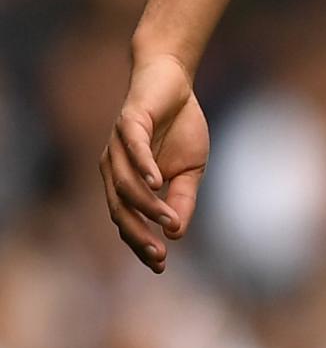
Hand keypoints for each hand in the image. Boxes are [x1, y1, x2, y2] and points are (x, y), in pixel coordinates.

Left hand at [100, 52, 209, 274]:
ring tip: (170, 220)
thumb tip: (176, 231)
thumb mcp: (190, 170)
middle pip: (118, 209)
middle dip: (138, 234)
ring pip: (125, 185)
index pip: (127, 220)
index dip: (141, 243)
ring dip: (147, 206)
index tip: (161, 265)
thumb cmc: (179, 127)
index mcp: (126, 182)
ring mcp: (118, 146)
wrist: (174, 81)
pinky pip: (132, 149)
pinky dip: (143, 167)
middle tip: (159, 255)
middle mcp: (114, 168)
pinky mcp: (129, 122)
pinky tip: (158, 183)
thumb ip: (182, 198)